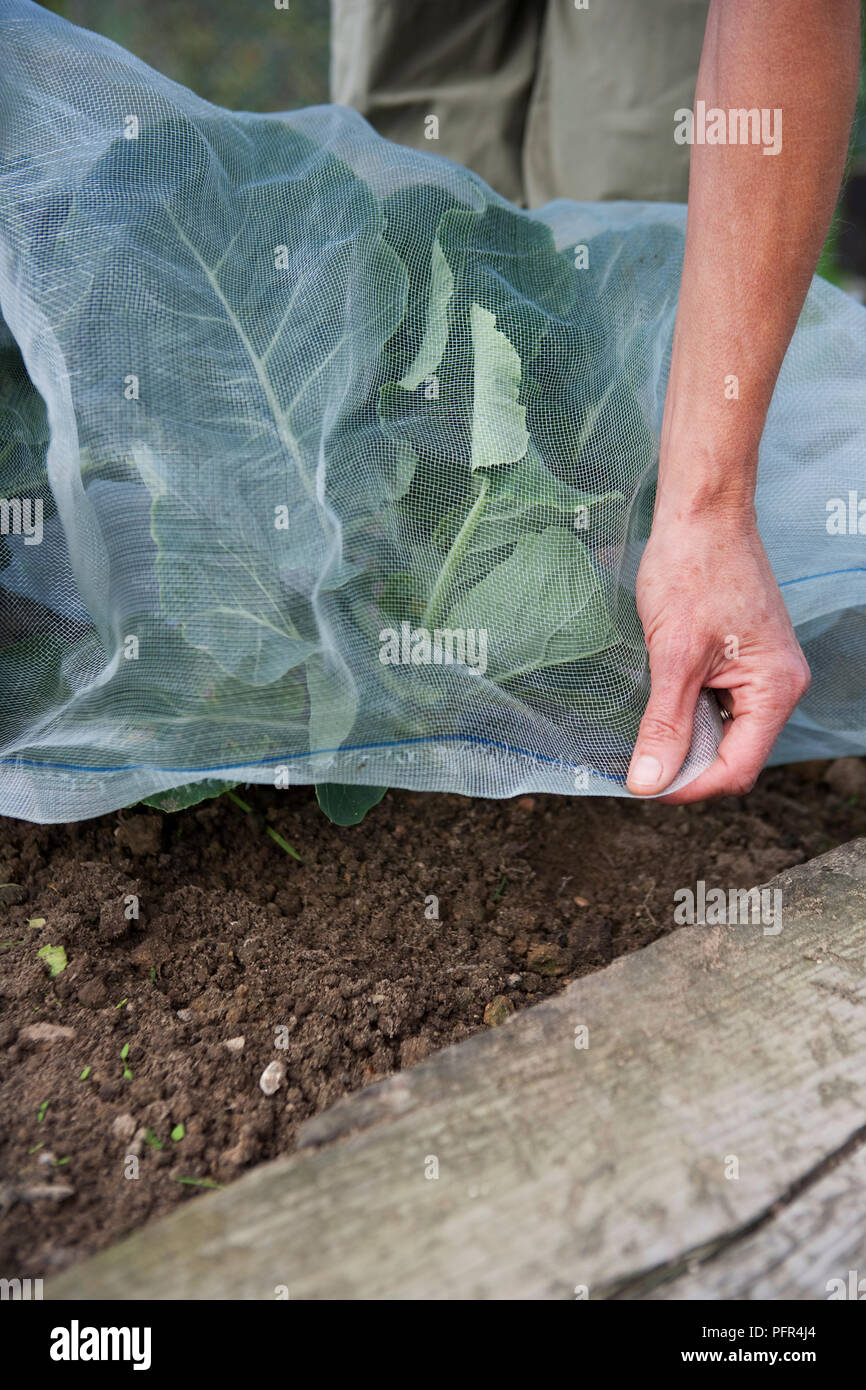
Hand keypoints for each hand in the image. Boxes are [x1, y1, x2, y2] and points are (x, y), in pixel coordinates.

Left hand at [626, 503, 810, 802]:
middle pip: (733, 756)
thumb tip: (649, 782)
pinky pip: (718, 704)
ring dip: (685, 738)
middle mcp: (779, 686)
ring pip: (722, 732)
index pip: (738, 768)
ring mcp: (762, 672)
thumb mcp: (672, 655)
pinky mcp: (742, 659)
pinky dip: (688, 712)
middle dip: (686, 765)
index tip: (644, 786)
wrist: (700, 511)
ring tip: (644, 730)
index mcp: (775, 689)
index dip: (689, 786)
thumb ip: (664, 724)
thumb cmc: (692, 569)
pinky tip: (658, 703)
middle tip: (637, 762)